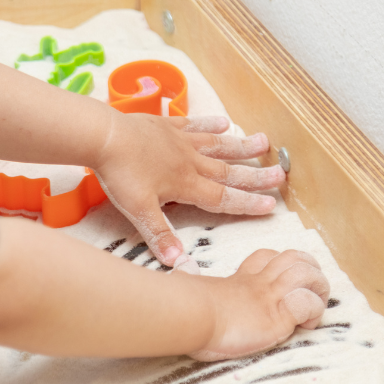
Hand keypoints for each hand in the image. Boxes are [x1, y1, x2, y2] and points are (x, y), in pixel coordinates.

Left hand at [95, 111, 285, 266]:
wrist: (104, 136)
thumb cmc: (120, 174)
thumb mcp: (138, 210)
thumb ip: (160, 234)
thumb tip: (177, 261)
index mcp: (186, 184)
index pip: (223, 198)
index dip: (247, 203)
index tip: (271, 205)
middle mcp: (189, 162)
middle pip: (228, 171)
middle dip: (255, 176)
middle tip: (280, 175)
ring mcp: (180, 141)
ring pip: (218, 145)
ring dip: (241, 146)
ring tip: (264, 142)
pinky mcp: (166, 126)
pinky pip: (194, 124)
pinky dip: (211, 124)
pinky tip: (225, 122)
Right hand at [189, 249, 328, 360]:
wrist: (190, 316)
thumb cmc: (184, 307)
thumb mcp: (187, 286)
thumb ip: (187, 275)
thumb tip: (180, 265)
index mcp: (240, 279)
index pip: (266, 258)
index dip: (279, 265)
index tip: (278, 285)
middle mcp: (259, 283)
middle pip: (295, 258)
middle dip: (311, 271)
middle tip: (308, 292)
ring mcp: (270, 297)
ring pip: (308, 274)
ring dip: (318, 290)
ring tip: (313, 308)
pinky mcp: (278, 316)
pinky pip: (307, 304)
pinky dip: (313, 313)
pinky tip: (303, 325)